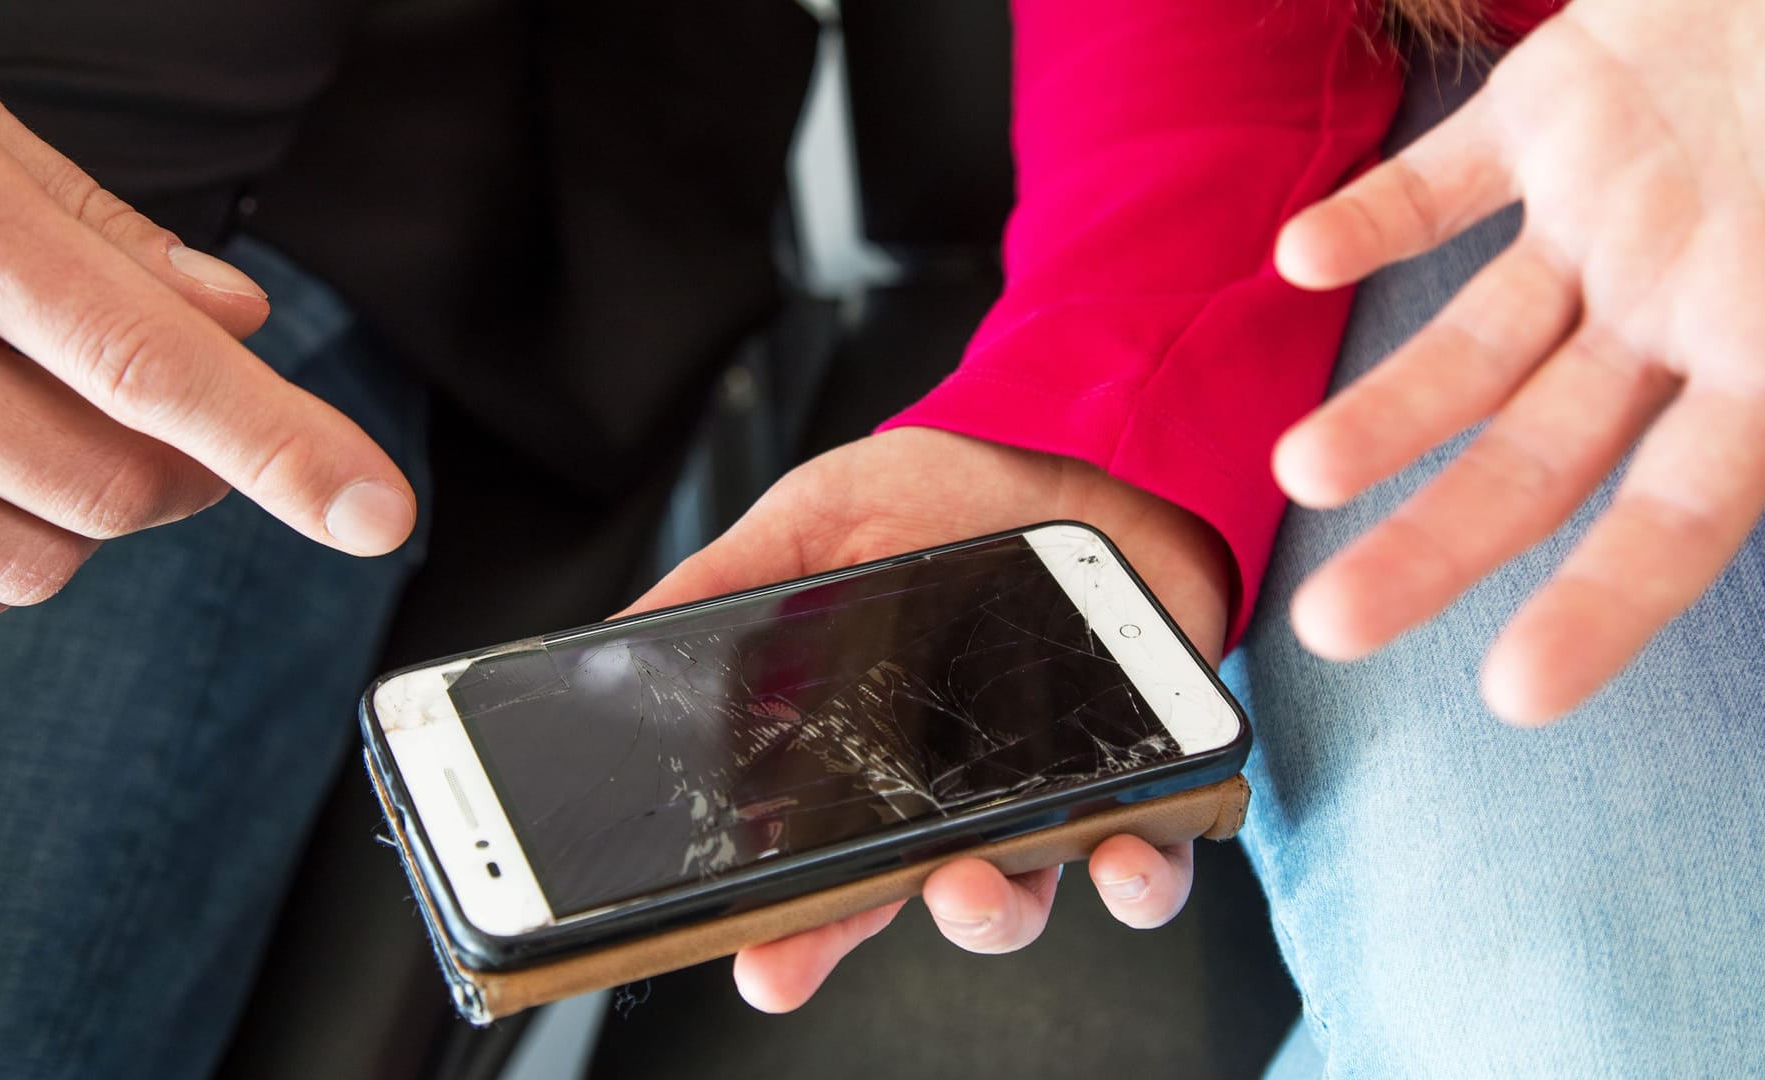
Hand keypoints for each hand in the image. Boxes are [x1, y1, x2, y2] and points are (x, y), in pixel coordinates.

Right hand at [0, 54, 415, 642]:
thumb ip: (93, 229)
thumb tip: (237, 315)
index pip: (141, 354)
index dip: (273, 443)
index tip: (372, 510)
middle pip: (104, 488)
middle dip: (175, 480)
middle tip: (166, 433)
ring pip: (23, 565)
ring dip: (71, 532)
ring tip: (28, 442)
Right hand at [620, 426, 1233, 1011]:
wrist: (1077, 439)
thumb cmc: (949, 489)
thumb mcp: (815, 521)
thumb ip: (728, 584)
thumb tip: (615, 641)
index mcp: (869, 750)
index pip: (817, 859)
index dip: (783, 922)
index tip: (752, 957)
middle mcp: (956, 790)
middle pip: (897, 899)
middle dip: (852, 940)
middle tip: (816, 940)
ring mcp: (1047, 791)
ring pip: (1018, 899)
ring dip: (990, 912)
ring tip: (970, 879)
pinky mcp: (1140, 772)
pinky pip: (1149, 856)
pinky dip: (1140, 874)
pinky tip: (1121, 850)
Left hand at [1271, 0, 1764, 723]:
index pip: (1677, 514)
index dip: (1601, 606)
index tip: (1515, 697)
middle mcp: (1675, 303)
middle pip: (1536, 457)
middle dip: (1435, 544)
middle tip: (1332, 627)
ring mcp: (1606, 213)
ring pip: (1471, 341)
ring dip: (1385, 408)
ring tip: (1298, 471)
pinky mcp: (1556, 108)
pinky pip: (1442, 181)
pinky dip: (1372, 218)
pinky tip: (1301, 259)